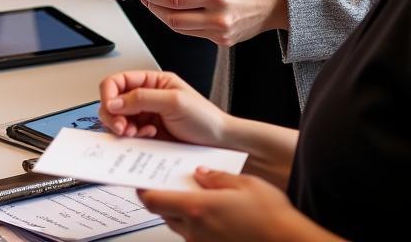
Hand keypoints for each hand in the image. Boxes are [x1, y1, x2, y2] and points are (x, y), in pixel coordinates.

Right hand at [99, 70, 228, 146]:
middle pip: (114, 101)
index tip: (111, 108)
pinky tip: (147, 138)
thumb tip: (115, 101)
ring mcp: (146, 117)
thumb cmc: (204, 118)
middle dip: (113, 115)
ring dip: (123, 128)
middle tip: (121, 128)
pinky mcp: (148, 136)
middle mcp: (146, 98)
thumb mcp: (174, 101)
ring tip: (135, 134)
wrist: (220, 143)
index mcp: (152, 82)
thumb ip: (142, 98)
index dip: (109, 94)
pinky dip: (132, 139)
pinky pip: (130, 136)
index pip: (118, 81)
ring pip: (119, 120)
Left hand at [140, 0, 288, 46]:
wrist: (276, 2)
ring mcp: (220, 34)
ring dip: (164, 16)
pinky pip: (193, 34)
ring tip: (157, 3)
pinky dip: (180, 23)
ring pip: (180, 29)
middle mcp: (218, 18)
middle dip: (154, 7)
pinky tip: (176, 12)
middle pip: (173, 18)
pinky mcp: (222, 42)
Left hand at [140, 170, 328, 241]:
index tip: (139, 179)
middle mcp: (196, 230)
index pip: (153, 200)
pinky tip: (208, 212)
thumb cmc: (271, 216)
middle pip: (162, 212)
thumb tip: (200, 174)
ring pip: (178, 225)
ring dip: (177, 210)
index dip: (142, 189)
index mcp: (197, 208)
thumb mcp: (243, 183)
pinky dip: (194, 223)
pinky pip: (194, 236)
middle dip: (160, 197)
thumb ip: (216, 177)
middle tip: (165, 181)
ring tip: (189, 194)